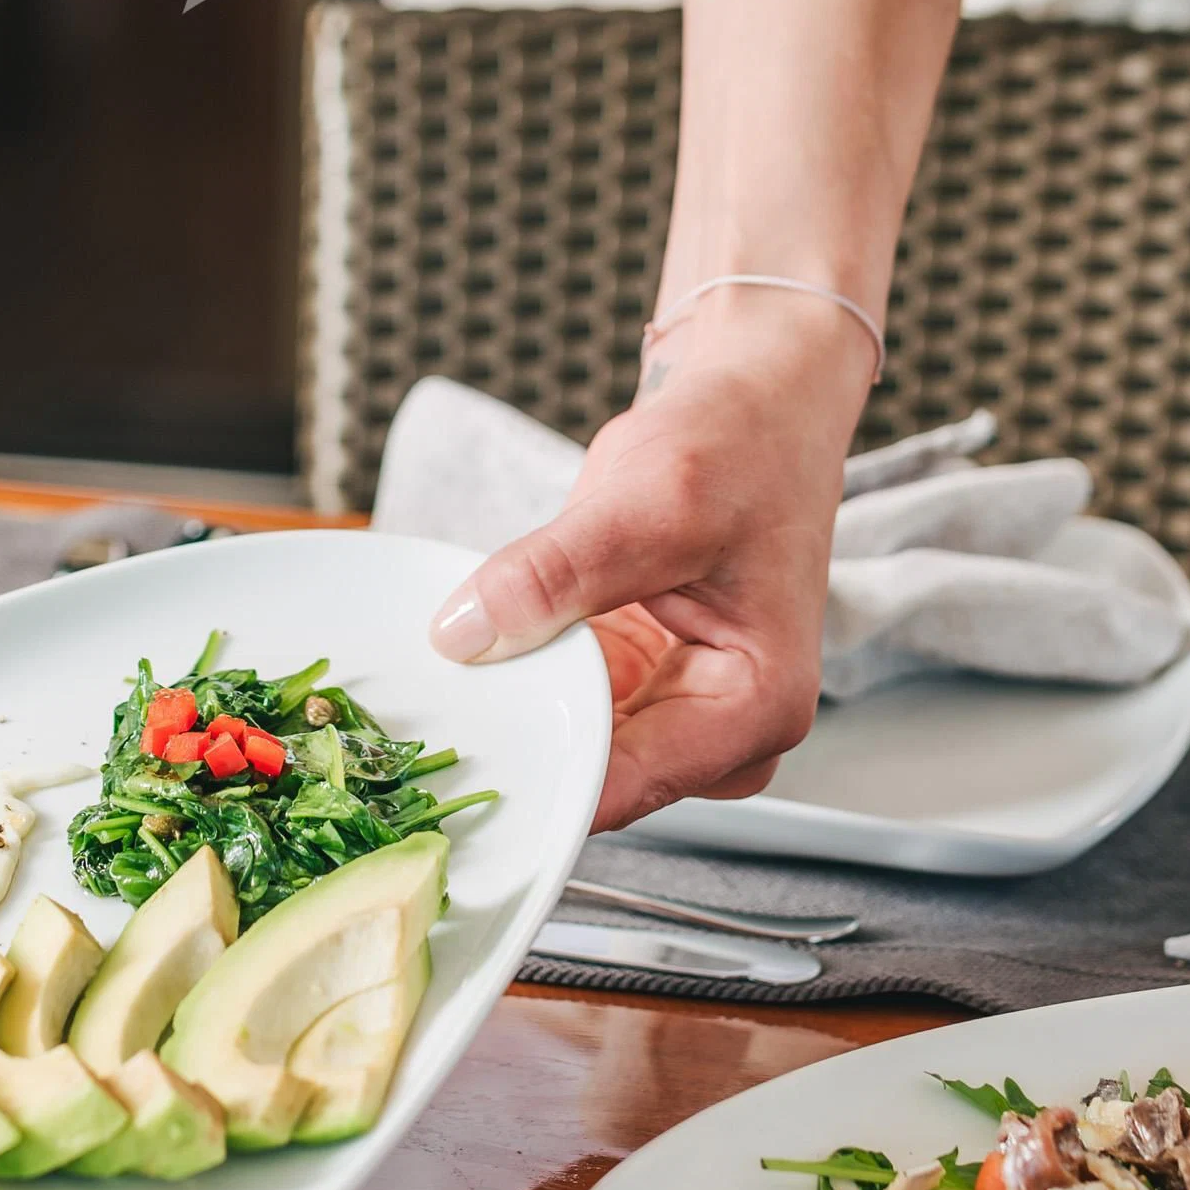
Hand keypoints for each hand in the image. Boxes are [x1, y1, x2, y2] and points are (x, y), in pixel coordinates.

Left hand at [426, 299, 866, 827]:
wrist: (753, 405)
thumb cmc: (741, 447)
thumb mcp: (649, 501)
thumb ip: (555, 573)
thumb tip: (465, 634)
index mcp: (757, 706)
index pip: (630, 784)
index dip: (542, 785)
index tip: (455, 779)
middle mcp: (725, 727)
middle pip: (600, 774)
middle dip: (522, 747)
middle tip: (432, 728)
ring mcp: (678, 705)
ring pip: (575, 739)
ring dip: (516, 710)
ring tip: (447, 684)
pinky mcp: (637, 675)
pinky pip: (566, 696)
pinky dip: (523, 674)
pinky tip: (479, 647)